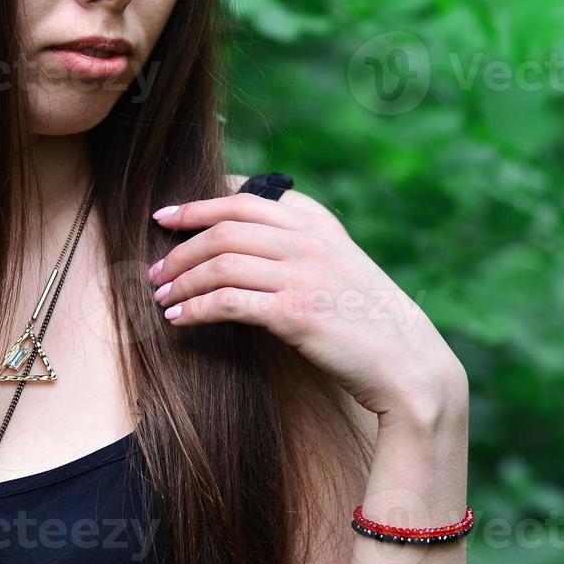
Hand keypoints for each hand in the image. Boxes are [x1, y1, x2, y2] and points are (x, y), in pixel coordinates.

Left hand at [148, 191, 466, 426]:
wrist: (409, 366)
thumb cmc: (369, 321)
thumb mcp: (340, 267)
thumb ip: (300, 247)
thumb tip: (241, 246)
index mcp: (319, 223)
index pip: (246, 198)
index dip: (199, 204)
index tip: (167, 216)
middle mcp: (310, 241)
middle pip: (224, 227)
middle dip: (180, 246)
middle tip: (154, 267)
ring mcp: (303, 275)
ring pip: (219, 262)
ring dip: (180, 279)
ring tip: (160, 296)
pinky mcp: (295, 313)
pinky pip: (227, 302)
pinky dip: (194, 309)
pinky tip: (179, 319)